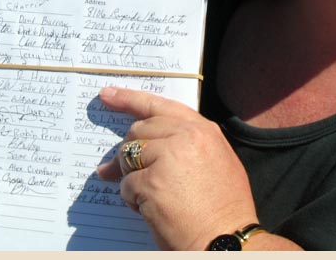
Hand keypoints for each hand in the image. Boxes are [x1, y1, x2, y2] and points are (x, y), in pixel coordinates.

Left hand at [96, 87, 257, 250]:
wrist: (227, 239)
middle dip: (127, 150)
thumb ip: (188, 144)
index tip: (108, 95)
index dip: (130, 99)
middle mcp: (186, 137)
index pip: (160, 106)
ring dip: (130, 176)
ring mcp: (168, 157)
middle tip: (117, 168)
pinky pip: (126, 185)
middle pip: (139, 130)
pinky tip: (150, 210)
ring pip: (128, 156)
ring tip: (147, 196)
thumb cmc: (224, 208)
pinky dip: (132, 199)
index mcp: (203, 130)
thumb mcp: (218, 161)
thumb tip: (151, 146)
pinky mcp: (151, 182)